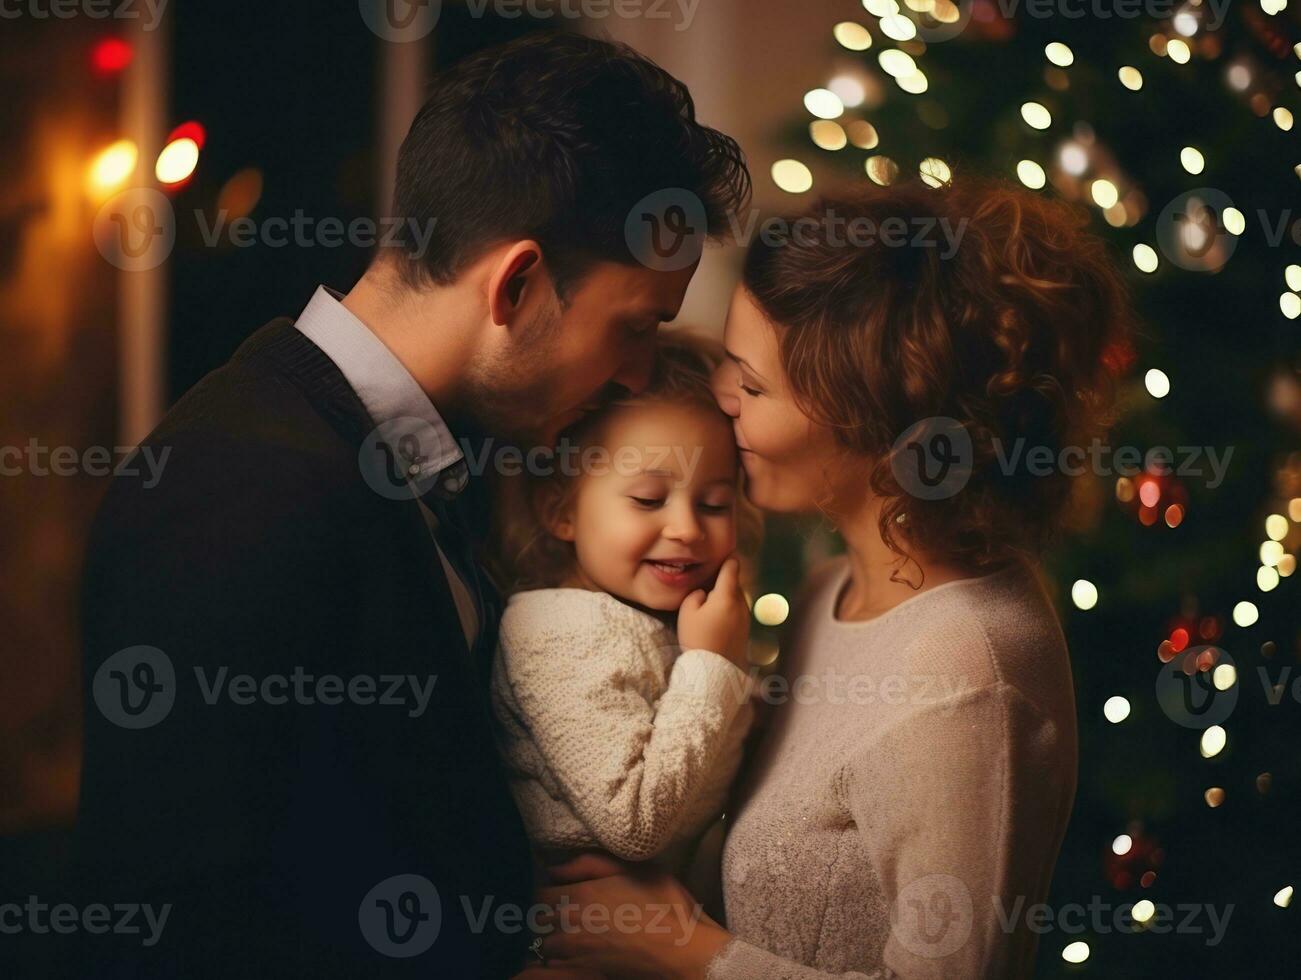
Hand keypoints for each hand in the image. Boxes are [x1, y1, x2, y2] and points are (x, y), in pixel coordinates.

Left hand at [530, 865, 731, 979]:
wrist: (685, 952)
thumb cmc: (665, 905)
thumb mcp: (634, 869)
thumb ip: (590, 863)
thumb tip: (555, 867)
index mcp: (580, 895)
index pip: (538, 893)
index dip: (546, 889)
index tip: (557, 887)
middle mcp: (571, 924)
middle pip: (536, 919)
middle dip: (544, 912)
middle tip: (560, 907)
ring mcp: (577, 952)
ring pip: (544, 943)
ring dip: (549, 935)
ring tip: (567, 928)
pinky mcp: (586, 971)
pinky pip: (557, 963)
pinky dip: (560, 956)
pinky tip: (576, 949)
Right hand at [677, 557, 749, 669]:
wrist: (714, 670)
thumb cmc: (698, 638)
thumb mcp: (687, 611)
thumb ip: (696, 593)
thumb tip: (704, 592)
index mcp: (727, 595)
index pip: (731, 567)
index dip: (726, 557)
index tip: (722, 551)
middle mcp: (741, 603)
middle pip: (733, 582)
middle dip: (722, 580)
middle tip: (706, 582)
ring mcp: (746, 617)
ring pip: (735, 597)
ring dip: (725, 596)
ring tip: (708, 605)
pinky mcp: (745, 629)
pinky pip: (737, 611)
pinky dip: (728, 610)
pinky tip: (715, 620)